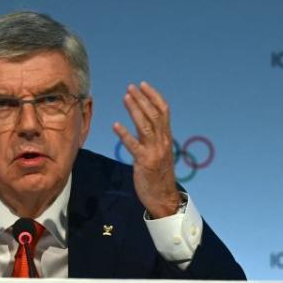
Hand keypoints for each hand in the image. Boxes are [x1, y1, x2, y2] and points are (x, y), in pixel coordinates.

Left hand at [112, 82, 180, 218]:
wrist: (164, 197)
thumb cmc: (159, 175)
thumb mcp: (159, 152)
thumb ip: (152, 137)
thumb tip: (142, 121)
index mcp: (167, 138)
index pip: (164, 111)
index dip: (154, 96)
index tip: (143, 85)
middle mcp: (162, 142)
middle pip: (154, 115)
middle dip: (142, 99)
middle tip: (130, 87)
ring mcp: (154, 152)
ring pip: (146, 126)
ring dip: (135, 110)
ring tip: (125, 98)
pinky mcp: (144, 163)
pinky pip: (134, 146)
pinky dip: (124, 134)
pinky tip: (116, 125)